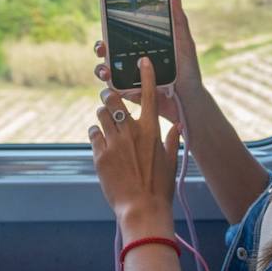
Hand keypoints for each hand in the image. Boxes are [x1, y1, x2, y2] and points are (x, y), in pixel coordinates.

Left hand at [89, 58, 180, 236]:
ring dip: (103, 114)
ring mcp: (114, 142)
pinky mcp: (100, 155)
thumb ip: (172, 140)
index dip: (146, 75)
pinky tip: (101, 140)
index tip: (142, 62)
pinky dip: (96, 133)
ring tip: (106, 122)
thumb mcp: (171, 162)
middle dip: (109, 95)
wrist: (142, 209)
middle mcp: (131, 131)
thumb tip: (178, 127)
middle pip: (114, 99)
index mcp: (151, 130)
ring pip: (101, 114)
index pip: (149, 95)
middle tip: (108, 97)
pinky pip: (93, 133)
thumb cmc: (159, 187)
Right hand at [92, 0, 204, 124]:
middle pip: (108, 53)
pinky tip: (113, 88)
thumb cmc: (188, 71)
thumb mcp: (185, 45)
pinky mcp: (130, 96)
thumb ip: (179, 23)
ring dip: (101, 70)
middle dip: (100, 49)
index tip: (105, 29)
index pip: (120, 37)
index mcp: (142, 48)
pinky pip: (114, 93)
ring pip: (107, 72)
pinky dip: (110, 90)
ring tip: (106, 72)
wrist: (189, 101)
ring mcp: (129, 80)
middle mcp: (132, 62)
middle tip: (102, 49)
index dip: (109, 32)